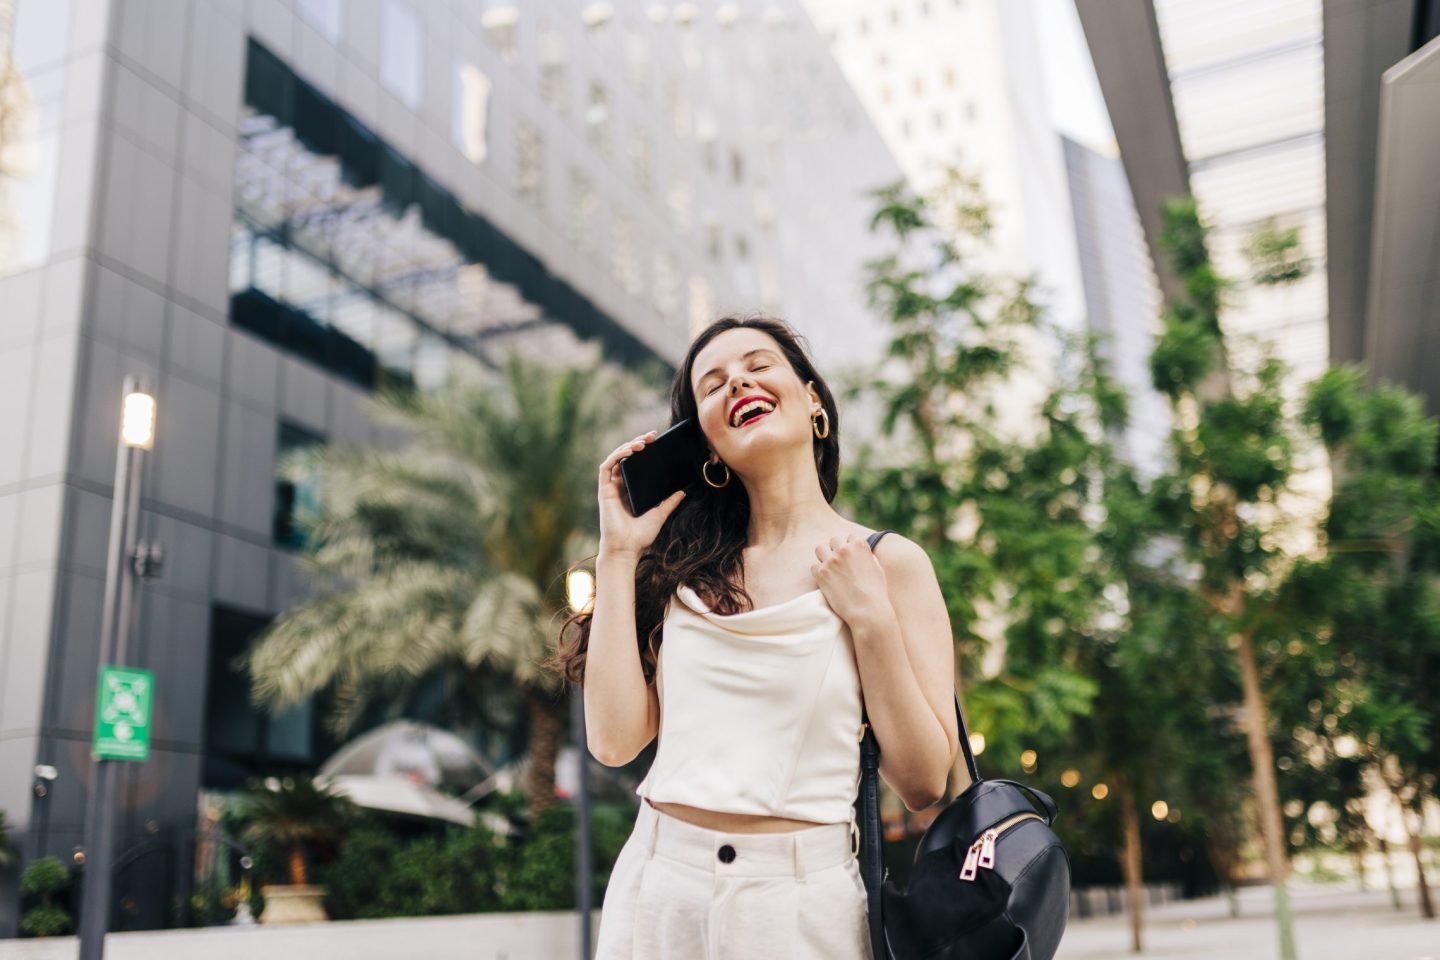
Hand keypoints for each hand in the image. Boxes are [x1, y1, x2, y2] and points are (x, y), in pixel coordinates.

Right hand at [597, 430, 687, 558]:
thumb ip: (669, 502)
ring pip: (616, 459)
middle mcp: (619, 486)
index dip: (644, 451)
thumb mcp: (660, 514)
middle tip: (652, 436)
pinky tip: (629, 451)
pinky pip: (607, 467)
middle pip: (626, 458)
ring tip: (643, 442)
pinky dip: (617, 455)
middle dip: (638, 443)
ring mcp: (610, 487)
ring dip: (628, 446)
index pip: (636, 464)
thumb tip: (683, 491)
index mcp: (630, 491)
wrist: (627, 549)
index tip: (657, 442)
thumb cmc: (640, 536)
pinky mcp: (604, 490)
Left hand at [811, 533, 890, 626]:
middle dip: (836, 549)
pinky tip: (825, 580)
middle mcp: (843, 549)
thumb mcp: (877, 567)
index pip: (850, 538)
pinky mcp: (821, 574)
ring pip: (820, 548)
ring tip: (828, 567)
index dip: (851, 548)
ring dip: (823, 556)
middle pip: (834, 540)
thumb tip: (861, 552)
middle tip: (838, 563)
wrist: (867, 610)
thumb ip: (867, 555)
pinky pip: (813, 566)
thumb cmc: (876, 591)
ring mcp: (830, 561)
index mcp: (859, 545)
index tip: (851, 558)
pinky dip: (818, 572)